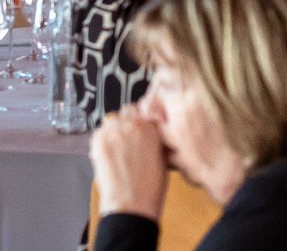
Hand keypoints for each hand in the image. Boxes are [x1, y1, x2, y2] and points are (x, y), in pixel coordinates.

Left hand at [90, 106, 167, 220]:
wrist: (132, 203)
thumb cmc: (149, 186)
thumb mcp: (163, 154)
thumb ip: (155, 137)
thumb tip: (148, 133)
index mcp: (153, 125)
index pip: (144, 108)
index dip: (141, 118)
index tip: (138, 127)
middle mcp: (134, 124)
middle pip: (126, 110)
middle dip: (126, 121)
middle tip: (126, 137)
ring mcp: (115, 132)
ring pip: (110, 120)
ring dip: (112, 130)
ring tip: (115, 147)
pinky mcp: (99, 143)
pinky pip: (97, 133)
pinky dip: (100, 141)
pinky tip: (106, 154)